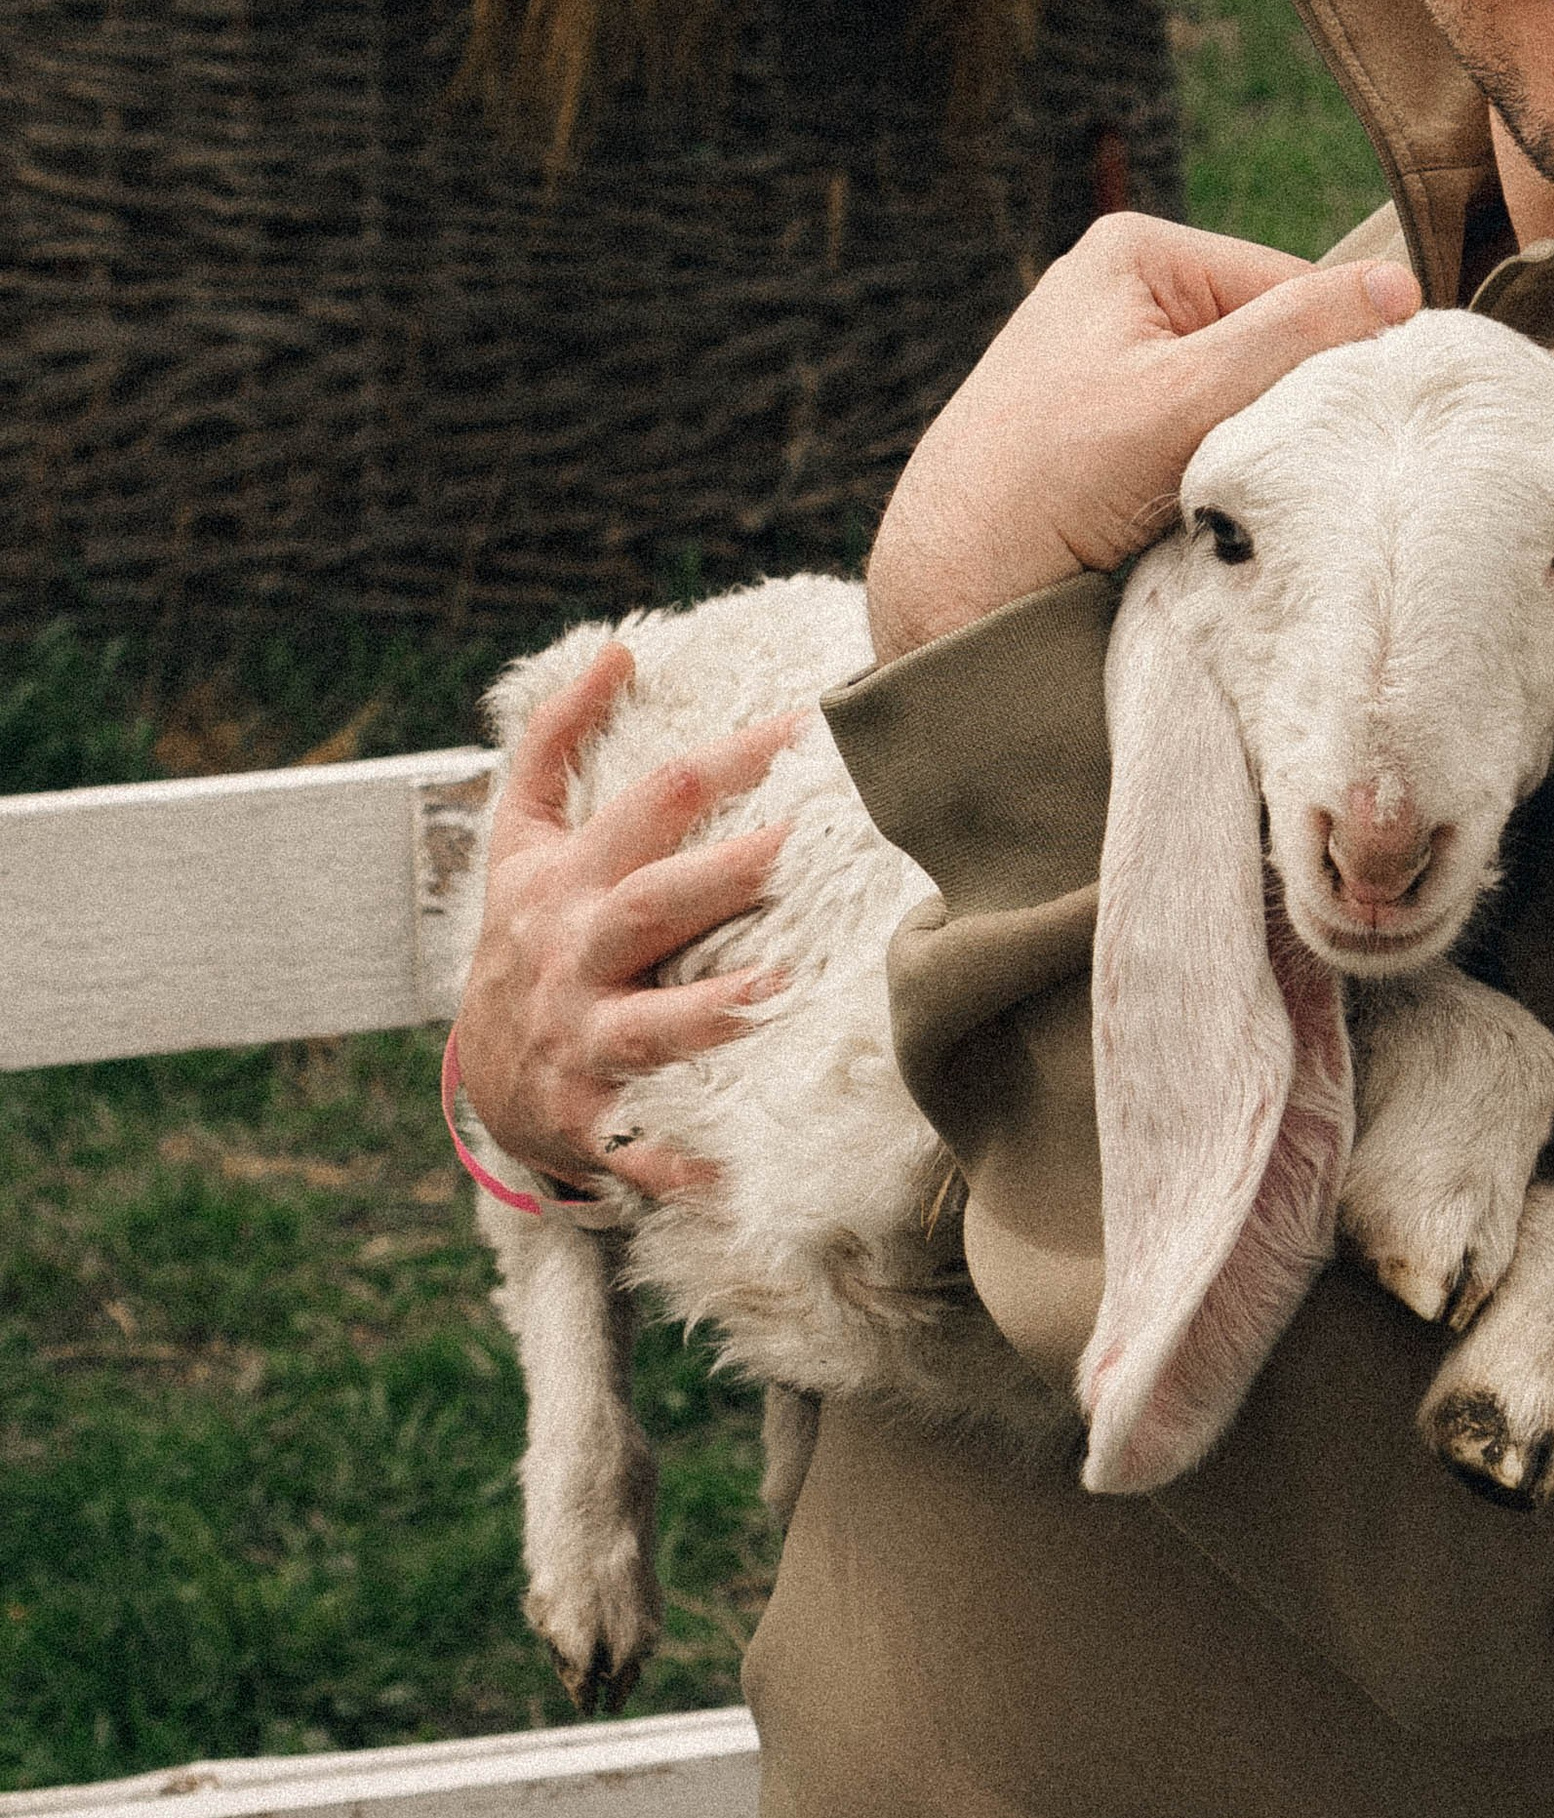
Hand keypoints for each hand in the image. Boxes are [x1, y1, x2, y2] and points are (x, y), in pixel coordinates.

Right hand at [451, 638, 798, 1198]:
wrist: (482, 1076)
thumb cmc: (527, 934)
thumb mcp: (521, 838)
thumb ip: (555, 738)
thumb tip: (618, 646)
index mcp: (568, 879)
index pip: (655, 801)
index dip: (727, 758)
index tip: (806, 723)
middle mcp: (576, 955)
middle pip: (654, 904)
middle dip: (726, 874)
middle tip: (802, 842)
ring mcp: (583, 1040)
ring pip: (652, 1026)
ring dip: (715, 1012)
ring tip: (781, 992)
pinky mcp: (591, 1119)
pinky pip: (644, 1146)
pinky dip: (684, 1164)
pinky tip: (738, 1171)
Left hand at [863, 212, 1420, 664]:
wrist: (950, 588)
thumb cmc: (1045, 480)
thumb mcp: (1183, 397)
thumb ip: (1294, 335)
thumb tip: (1402, 287)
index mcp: (1138, 251)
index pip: (1290, 286)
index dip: (1330, 356)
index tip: (1346, 427)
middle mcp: (1127, 293)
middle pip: (1267, 344)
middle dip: (1283, 409)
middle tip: (1279, 470)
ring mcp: (1117, 362)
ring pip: (1240, 400)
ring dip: (1251, 451)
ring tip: (1231, 497)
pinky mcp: (1114, 430)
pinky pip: (1203, 440)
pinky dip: (1217, 477)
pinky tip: (1203, 513)